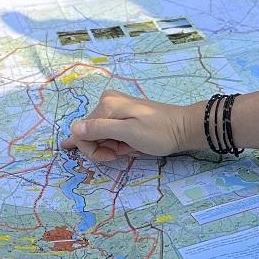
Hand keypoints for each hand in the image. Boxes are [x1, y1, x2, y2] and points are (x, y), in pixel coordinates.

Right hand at [61, 89, 195, 161]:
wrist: (184, 128)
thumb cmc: (159, 133)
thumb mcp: (129, 134)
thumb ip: (100, 130)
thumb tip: (74, 129)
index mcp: (106, 105)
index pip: (81, 132)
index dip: (93, 150)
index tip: (112, 156)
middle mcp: (107, 102)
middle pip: (90, 133)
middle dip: (105, 148)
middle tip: (125, 151)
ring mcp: (115, 106)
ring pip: (101, 134)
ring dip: (113, 146)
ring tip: (131, 147)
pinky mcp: (123, 113)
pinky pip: (111, 131)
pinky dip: (118, 142)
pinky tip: (129, 144)